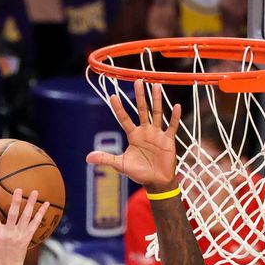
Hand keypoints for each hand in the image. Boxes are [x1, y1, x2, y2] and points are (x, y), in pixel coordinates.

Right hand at [0, 186, 50, 264]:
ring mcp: (19, 236)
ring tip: (34, 191)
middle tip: (18, 189)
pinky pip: (35, 224)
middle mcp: (8, 234)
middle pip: (13, 214)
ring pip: (26, 217)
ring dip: (31, 204)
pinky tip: (46, 204)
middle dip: (15, 201)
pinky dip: (41, 214)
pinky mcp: (27, 237)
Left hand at [86, 79, 180, 193]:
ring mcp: (157, 134)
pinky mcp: (168, 139)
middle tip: (138, 81)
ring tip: (156, 86)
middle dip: (140, 96)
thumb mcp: (121, 165)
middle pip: (141, 110)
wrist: (156, 182)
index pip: (124, 118)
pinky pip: (172, 126)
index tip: (112, 96)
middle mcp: (145, 131)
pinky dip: (175, 117)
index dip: (118, 108)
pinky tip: (177, 106)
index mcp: (133, 135)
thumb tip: (88, 158)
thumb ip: (106, 159)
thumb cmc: (139, 173)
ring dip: (156, 100)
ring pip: (156, 113)